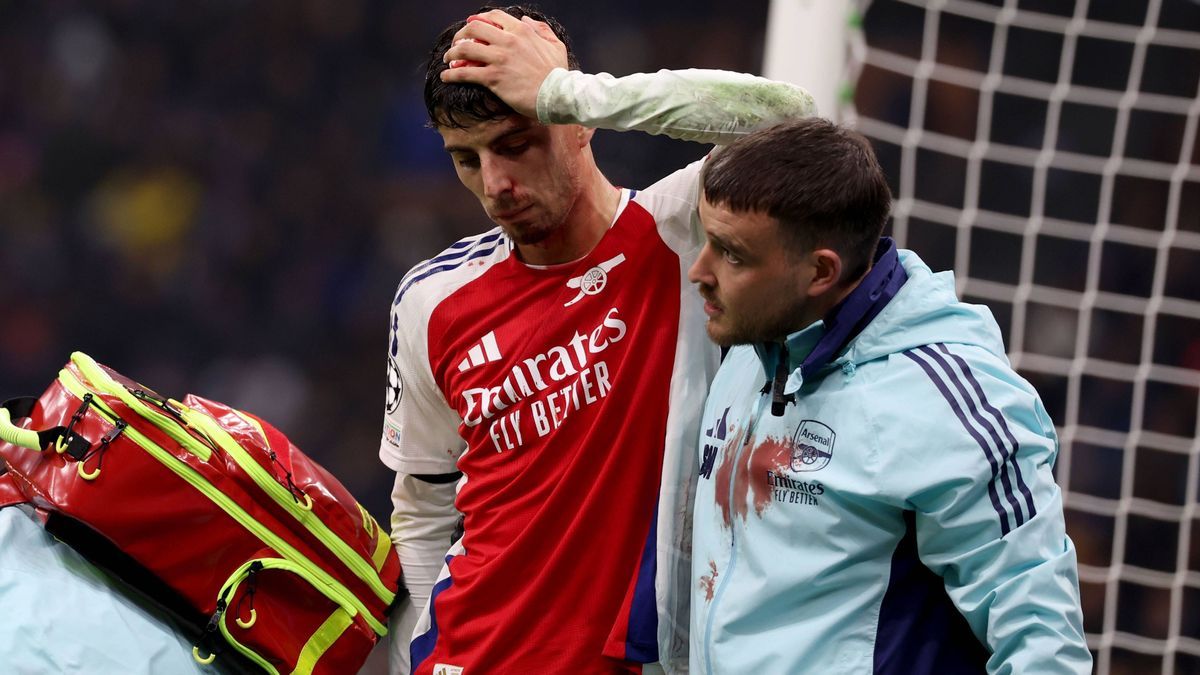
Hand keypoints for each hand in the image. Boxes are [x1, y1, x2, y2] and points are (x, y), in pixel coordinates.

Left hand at [440, 10, 567, 118]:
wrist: (558, 95)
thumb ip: (540, 30)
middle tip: (456, 44)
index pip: (493, 17)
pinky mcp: (493, 78)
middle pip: (474, 28)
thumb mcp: (555, 45)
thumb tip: (526, 20)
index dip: (479, 20)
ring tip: (447, 60)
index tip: (472, 28)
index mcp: (521, 31)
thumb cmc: (559, 74)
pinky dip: (451, 74)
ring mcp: (499, 59)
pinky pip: (465, 72)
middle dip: (460, 35)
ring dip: (452, 53)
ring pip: (465, 49)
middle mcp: (507, 41)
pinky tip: (446, 76)